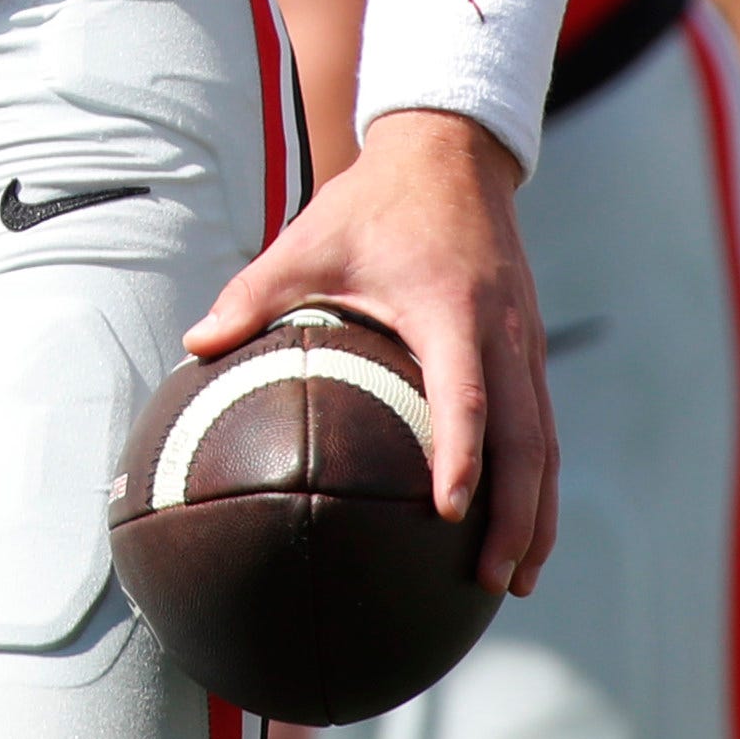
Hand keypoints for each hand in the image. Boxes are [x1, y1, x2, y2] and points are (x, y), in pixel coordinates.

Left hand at [191, 110, 554, 594]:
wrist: (451, 156)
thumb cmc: (370, 204)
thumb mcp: (308, 241)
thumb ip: (252, 295)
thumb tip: (192, 344)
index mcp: (449, 310)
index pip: (464, 395)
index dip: (461, 455)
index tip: (450, 513)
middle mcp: (501, 333)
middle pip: (527, 441)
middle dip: (518, 517)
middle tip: (494, 582)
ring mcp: (526, 344)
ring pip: (547, 443)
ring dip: (539, 514)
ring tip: (517, 581)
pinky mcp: (532, 350)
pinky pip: (544, 426)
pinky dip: (541, 483)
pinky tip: (522, 529)